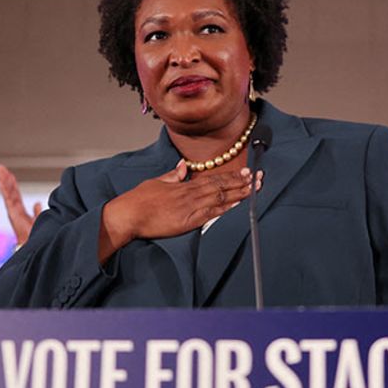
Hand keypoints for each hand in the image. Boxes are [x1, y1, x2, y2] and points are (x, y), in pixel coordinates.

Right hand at [0, 164, 41, 247]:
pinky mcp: (13, 214)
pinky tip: (1, 182)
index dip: (12, 184)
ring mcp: (13, 211)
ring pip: (8, 193)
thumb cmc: (33, 236)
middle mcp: (14, 210)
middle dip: (5, 179)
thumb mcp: (37, 221)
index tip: (9, 174)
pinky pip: (8, 199)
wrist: (32, 246)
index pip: (14, 194)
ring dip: (5, 181)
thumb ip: (36, 212)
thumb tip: (37, 203)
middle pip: (9, 191)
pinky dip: (5, 190)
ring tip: (0, 171)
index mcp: (19, 211)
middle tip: (0, 168)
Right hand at [99, 161, 254, 260]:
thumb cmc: (139, 200)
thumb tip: (182, 166)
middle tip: (258, 178)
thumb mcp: (156, 182)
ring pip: (220, 198)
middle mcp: (190, 194)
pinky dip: (226, 209)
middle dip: (241, 182)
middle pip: (221, 187)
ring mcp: (190, 207)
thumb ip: (172, 175)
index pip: (213, 179)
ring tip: (254, 189)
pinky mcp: (188, 221)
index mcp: (184, 185)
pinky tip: (238, 205)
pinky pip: (212, 214)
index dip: (231, 176)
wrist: (129, 214)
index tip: (245, 173)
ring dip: (238, 193)